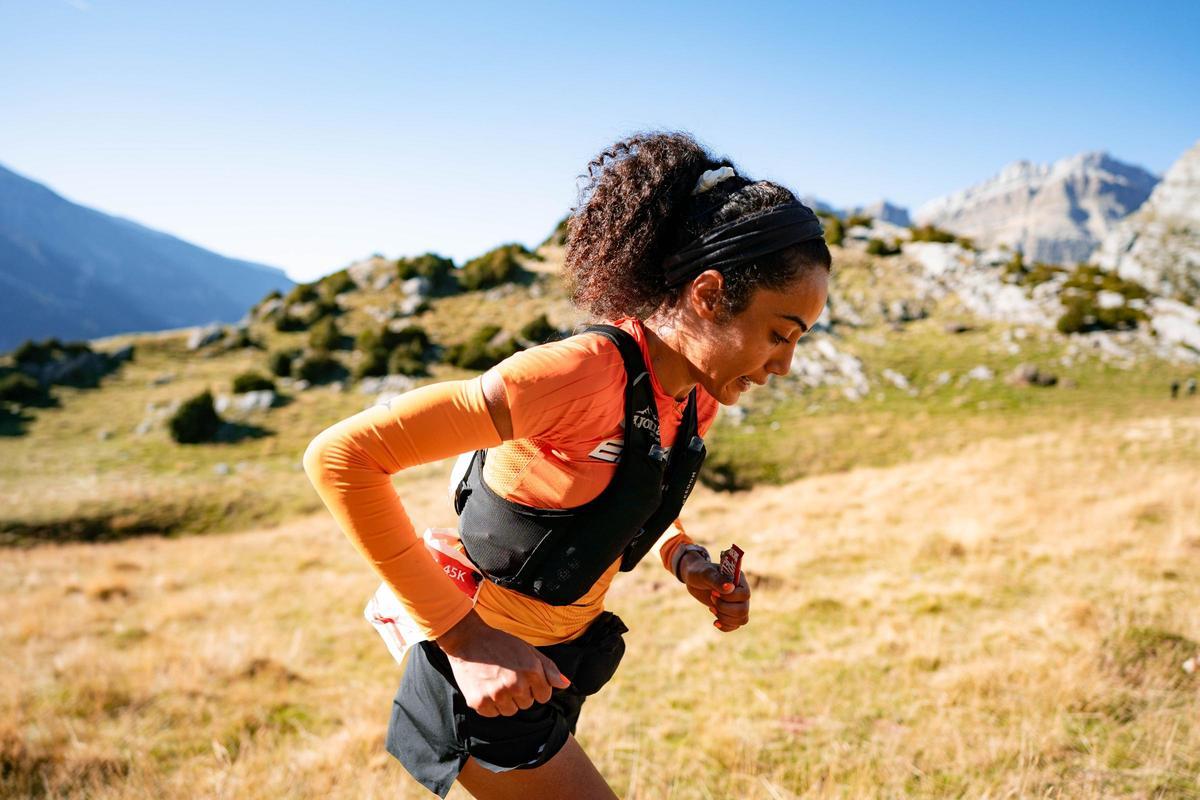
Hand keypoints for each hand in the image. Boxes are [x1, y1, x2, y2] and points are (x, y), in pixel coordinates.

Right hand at [435, 610, 570, 716]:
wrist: (468, 640)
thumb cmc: (501, 643)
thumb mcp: (528, 650)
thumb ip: (549, 668)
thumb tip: (565, 685)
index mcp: (530, 670)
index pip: (544, 696)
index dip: (536, 687)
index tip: (524, 677)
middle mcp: (515, 684)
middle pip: (527, 704)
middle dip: (521, 693)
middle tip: (507, 676)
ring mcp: (496, 695)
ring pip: (510, 711)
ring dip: (506, 701)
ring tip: (496, 681)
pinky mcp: (479, 702)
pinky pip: (493, 713)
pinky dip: (490, 704)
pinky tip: (486, 687)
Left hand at [679, 550, 750, 632]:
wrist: (694, 578)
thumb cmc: (700, 572)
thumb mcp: (706, 574)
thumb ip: (717, 580)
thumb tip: (729, 588)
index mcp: (739, 580)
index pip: (744, 595)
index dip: (729, 598)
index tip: (713, 592)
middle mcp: (741, 592)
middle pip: (743, 609)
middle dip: (724, 608)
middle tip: (711, 598)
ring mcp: (737, 603)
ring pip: (742, 619)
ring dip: (724, 618)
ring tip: (711, 608)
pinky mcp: (731, 612)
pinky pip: (735, 625)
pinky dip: (725, 626)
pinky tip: (715, 622)